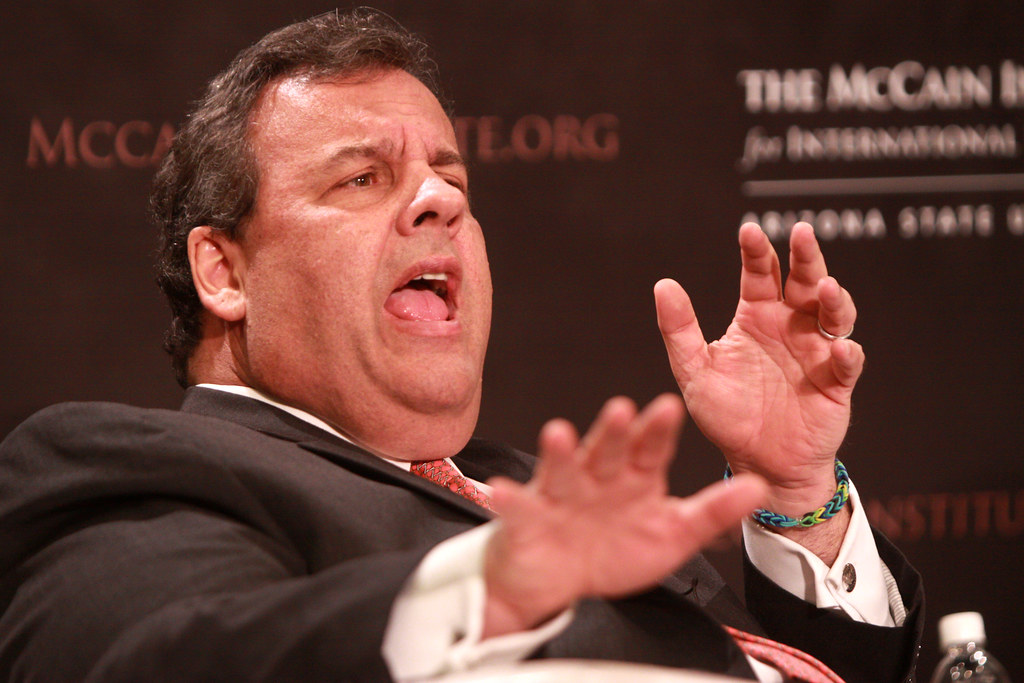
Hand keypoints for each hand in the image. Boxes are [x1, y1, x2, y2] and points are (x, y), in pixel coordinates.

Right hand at [481, 394, 767, 637]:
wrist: (562, 585)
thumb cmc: (616, 551)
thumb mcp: (673, 535)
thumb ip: (713, 512)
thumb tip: (760, 489)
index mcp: (635, 477)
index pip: (650, 448)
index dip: (658, 430)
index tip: (669, 407)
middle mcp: (598, 478)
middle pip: (607, 450)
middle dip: (613, 432)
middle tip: (622, 410)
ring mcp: (560, 496)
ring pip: (562, 470)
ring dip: (560, 453)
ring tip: (560, 434)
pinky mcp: (527, 519)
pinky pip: (518, 508)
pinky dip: (508, 500)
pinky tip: (501, 491)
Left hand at [653, 222, 863, 517]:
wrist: (757, 462)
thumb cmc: (727, 416)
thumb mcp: (695, 372)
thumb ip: (679, 331)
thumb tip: (662, 285)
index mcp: (756, 318)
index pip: (760, 275)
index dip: (757, 252)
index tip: (748, 231)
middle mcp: (790, 327)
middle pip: (803, 282)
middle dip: (805, 257)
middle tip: (802, 233)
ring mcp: (816, 352)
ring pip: (834, 315)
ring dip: (833, 299)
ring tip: (824, 288)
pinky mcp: (836, 383)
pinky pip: (847, 364)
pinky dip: (847, 354)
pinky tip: (840, 348)